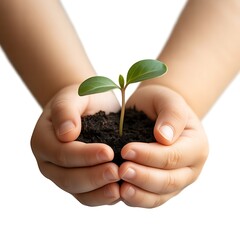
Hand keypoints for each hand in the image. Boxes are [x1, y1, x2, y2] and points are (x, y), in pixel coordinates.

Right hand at [31, 84, 120, 205]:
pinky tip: (120, 191)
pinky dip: (103, 197)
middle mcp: (50, 162)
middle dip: (93, 176)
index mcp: (43, 141)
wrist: (90, 108)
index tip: (108, 152)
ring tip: (120, 187)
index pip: (62, 154)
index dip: (84, 155)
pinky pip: (88, 196)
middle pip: (68, 178)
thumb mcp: (73, 96)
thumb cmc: (81, 100)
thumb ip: (66, 110)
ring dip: (99, 192)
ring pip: (78, 192)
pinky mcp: (79, 183)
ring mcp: (63, 175)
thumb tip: (66, 134)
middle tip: (116, 171)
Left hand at [119, 85, 208, 207]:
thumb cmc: (161, 104)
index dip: (150, 156)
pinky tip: (120, 193)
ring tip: (121, 188)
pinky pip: (151, 199)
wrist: (156, 113)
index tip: (127, 150)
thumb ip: (171, 115)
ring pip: (160, 195)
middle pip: (169, 180)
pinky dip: (137, 199)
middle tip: (121, 170)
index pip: (174, 156)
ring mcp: (177, 181)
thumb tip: (164, 138)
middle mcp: (190, 168)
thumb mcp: (168, 100)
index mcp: (195, 146)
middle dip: (144, 177)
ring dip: (140, 194)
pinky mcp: (162, 188)